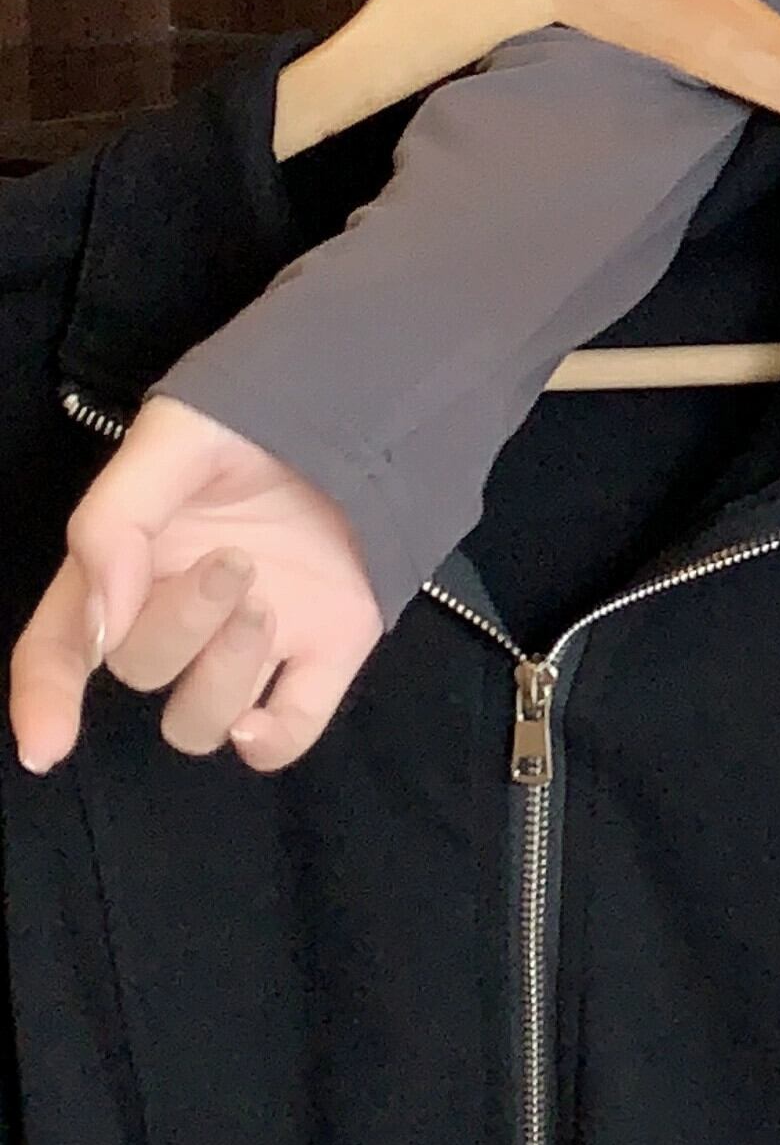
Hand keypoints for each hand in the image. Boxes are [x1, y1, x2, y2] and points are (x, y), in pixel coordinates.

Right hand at [11, 394, 383, 777]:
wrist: (372, 400)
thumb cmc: (257, 418)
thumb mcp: (171, 440)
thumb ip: (114, 522)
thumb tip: (102, 623)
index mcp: (128, 563)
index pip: (61, 645)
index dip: (43, 699)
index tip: (49, 745)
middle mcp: (184, 614)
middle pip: (142, 670)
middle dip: (179, 625)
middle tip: (234, 561)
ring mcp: (254, 639)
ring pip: (202, 720)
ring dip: (224, 676)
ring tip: (266, 604)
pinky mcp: (326, 649)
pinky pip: (289, 733)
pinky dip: (274, 740)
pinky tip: (267, 716)